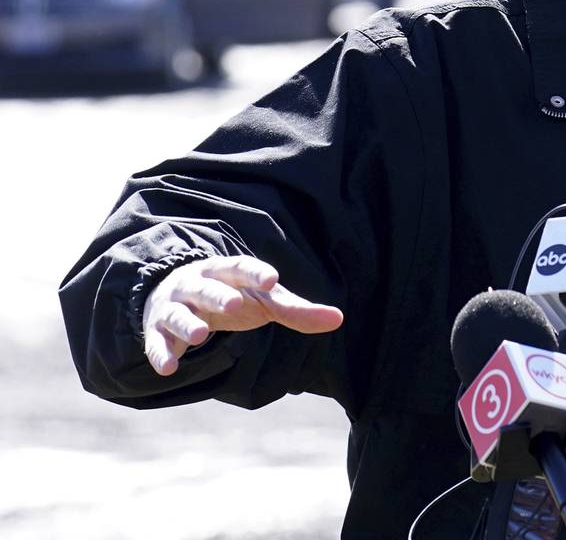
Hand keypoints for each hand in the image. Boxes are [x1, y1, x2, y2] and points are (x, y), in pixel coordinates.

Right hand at [142, 255, 343, 375]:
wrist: (175, 294)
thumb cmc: (233, 295)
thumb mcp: (264, 300)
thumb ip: (296, 309)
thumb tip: (339, 319)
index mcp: (227, 271)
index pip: (242, 267)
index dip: (257, 273)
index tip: (273, 280)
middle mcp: (197, 284)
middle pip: (207, 287)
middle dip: (219, 295)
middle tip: (235, 304)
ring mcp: (175, 306)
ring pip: (178, 312)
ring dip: (187, 323)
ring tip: (199, 335)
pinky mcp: (158, 330)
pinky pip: (156, 342)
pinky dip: (160, 353)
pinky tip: (169, 369)